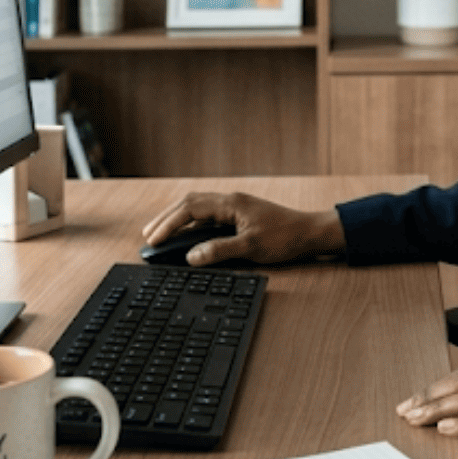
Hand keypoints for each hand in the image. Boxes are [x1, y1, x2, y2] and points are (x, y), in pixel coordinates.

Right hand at [140, 191, 344, 266]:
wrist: (310, 234)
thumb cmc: (285, 238)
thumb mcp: (251, 247)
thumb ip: (219, 250)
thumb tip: (191, 257)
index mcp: (230, 203)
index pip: (190, 208)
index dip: (168, 224)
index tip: (153, 240)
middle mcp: (230, 201)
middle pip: (189, 204)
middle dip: (166, 219)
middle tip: (147, 236)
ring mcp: (234, 208)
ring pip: (197, 210)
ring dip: (178, 222)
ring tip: (159, 236)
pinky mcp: (238, 217)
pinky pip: (208, 219)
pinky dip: (192, 227)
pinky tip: (185, 239)